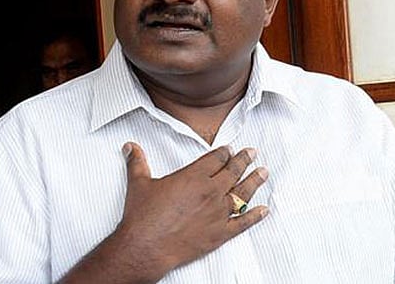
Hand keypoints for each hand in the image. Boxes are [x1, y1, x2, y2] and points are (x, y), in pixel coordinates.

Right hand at [117, 142, 268, 281]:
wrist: (146, 246)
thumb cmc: (143, 217)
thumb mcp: (139, 183)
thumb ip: (137, 162)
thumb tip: (131, 148)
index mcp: (194, 177)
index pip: (216, 159)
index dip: (224, 152)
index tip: (229, 149)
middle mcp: (210, 192)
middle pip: (233, 171)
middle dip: (243, 160)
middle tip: (252, 153)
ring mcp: (217, 213)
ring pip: (242, 193)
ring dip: (254, 182)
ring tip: (263, 172)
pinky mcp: (220, 233)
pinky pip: (242, 223)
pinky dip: (255, 216)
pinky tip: (263, 210)